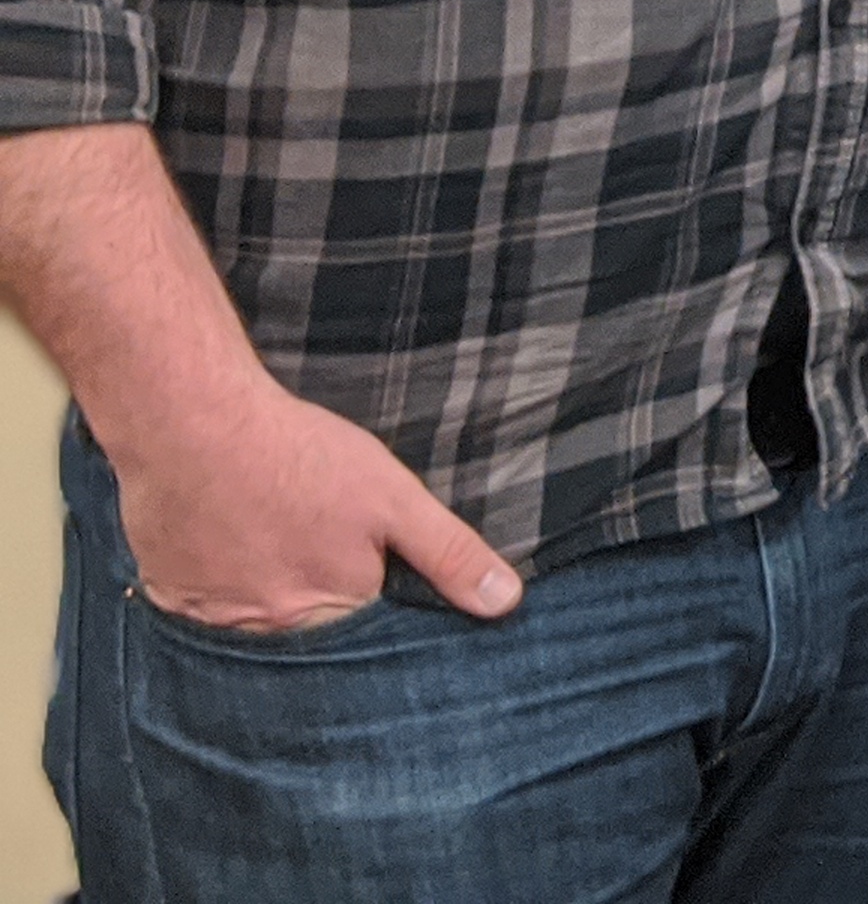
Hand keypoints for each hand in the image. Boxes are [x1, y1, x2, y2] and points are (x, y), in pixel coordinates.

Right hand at [111, 368, 520, 631]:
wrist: (195, 426)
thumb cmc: (301, 457)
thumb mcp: (395, 499)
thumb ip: (448, 554)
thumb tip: (504, 603)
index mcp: (331, 611)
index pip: (367, 635)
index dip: (376, 600)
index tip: (368, 571)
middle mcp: (269, 632)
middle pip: (308, 635)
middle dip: (319, 602)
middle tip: (311, 544)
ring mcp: (211, 619)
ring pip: (253, 625)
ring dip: (266, 594)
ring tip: (272, 540)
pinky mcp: (169, 596)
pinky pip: (201, 609)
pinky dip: (218, 584)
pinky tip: (228, 544)